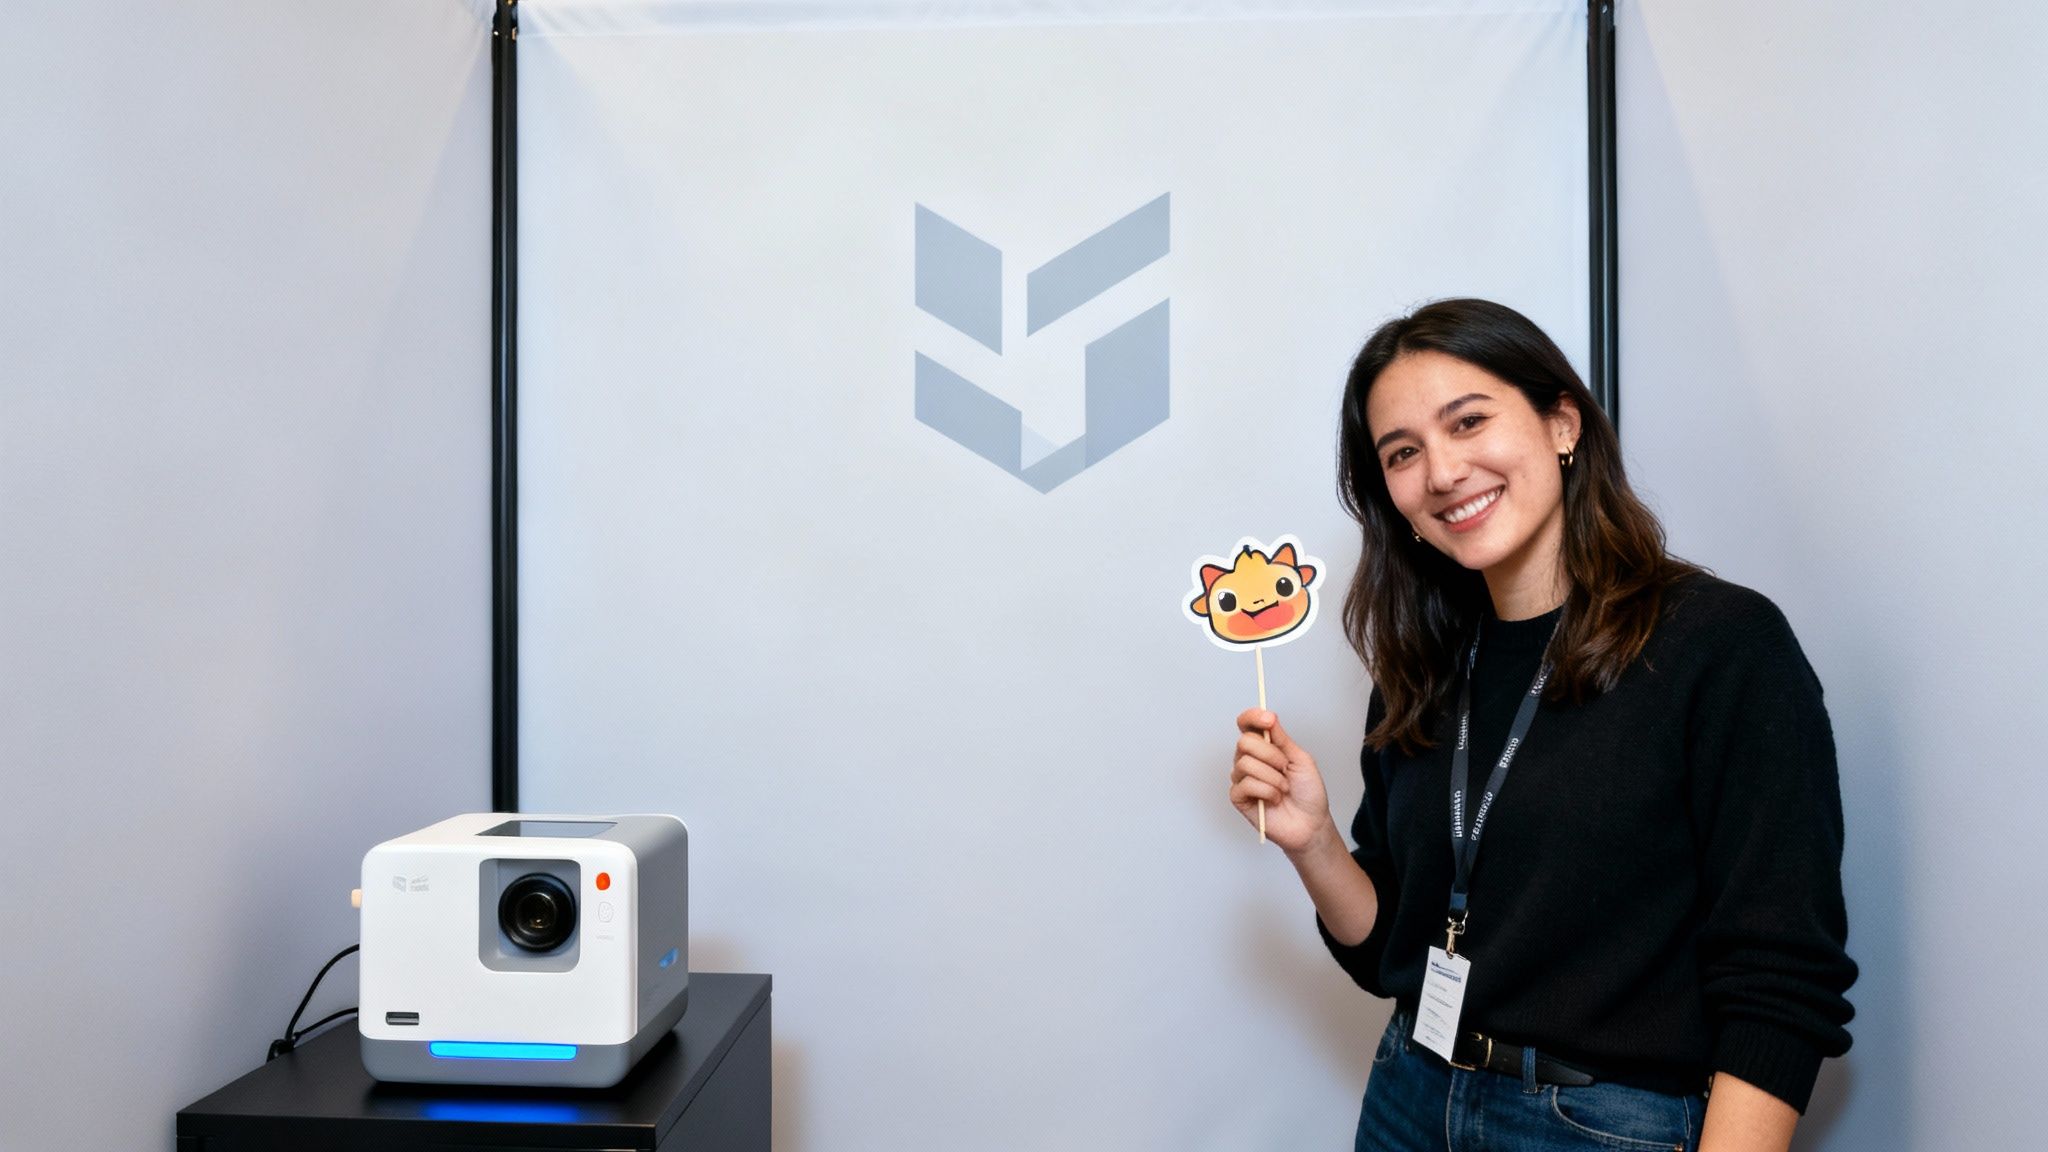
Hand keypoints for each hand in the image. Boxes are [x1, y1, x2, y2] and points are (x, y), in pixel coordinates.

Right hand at [1229, 709, 1334, 854]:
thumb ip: (1282, 738)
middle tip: (1285, 768)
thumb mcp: (1300, 759)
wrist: (1311, 823)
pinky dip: (1266, 791)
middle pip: (1244, 742)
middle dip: (1271, 755)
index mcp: (1264, 747)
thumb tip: (1268, 716)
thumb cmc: (1308, 793)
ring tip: (1283, 788)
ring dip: (1272, 777)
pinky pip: (1245, 784)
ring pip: (1245, 764)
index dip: (1253, 717)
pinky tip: (1274, 799)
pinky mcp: (1238, 797)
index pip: (1246, 724)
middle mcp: (1250, 760)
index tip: (1269, 720)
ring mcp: (1242, 778)